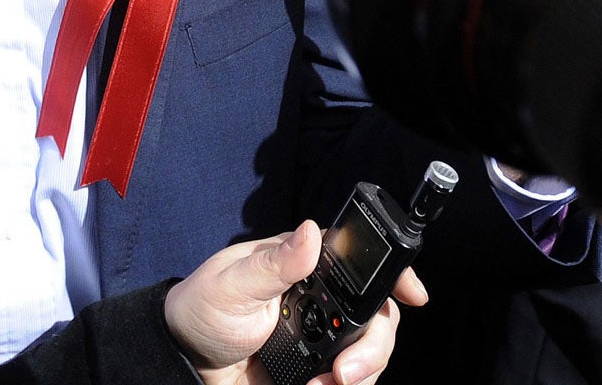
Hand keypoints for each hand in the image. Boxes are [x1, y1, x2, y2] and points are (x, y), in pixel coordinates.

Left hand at [166, 221, 425, 384]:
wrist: (186, 364)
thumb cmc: (202, 310)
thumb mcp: (232, 283)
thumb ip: (274, 263)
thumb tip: (311, 231)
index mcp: (304, 267)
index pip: (360, 263)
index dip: (396, 275)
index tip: (415, 296)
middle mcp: (321, 300)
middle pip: (377, 316)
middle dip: (375, 345)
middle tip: (346, 372)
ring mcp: (322, 337)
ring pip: (370, 352)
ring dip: (361, 372)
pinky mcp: (318, 370)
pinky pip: (352, 380)